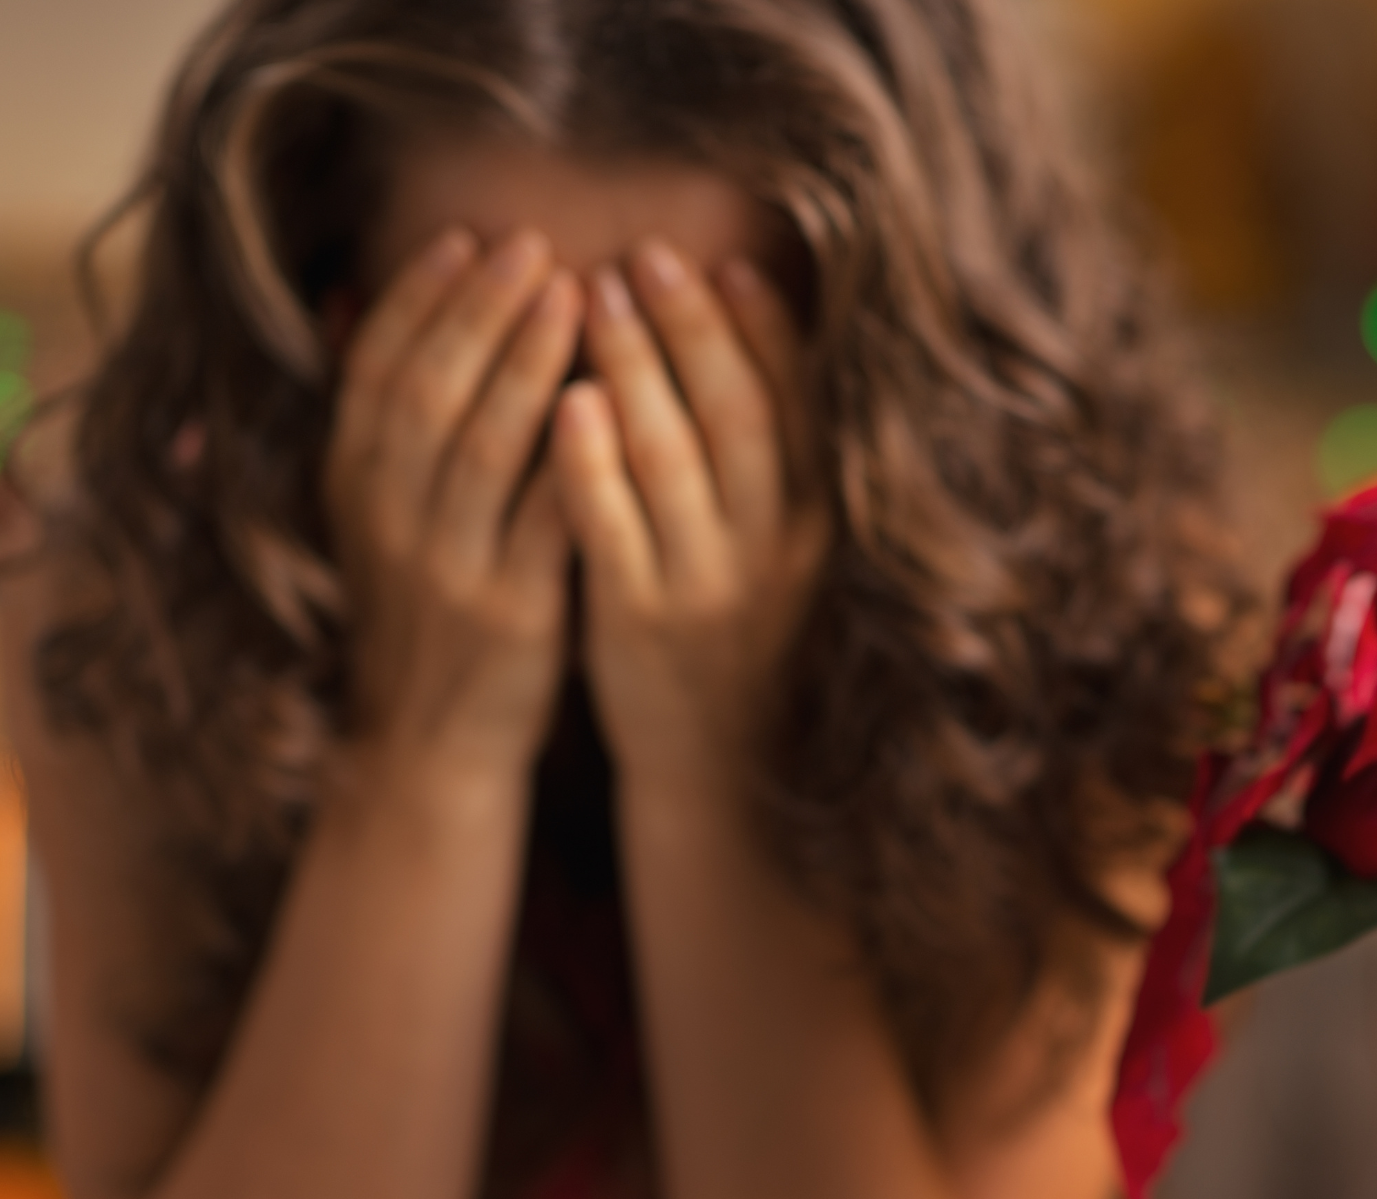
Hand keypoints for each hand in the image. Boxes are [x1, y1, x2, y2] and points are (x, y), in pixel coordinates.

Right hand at [323, 228, 581, 786]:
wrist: (429, 754)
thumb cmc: (421, 621)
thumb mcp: (372, 519)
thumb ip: (372, 418)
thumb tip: (351, 297)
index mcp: (353, 491)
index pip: (377, 372)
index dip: (421, 300)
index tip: (466, 238)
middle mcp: (391, 522)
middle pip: (431, 392)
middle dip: (481, 310)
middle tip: (533, 245)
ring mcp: (451, 568)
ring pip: (485, 444)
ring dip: (528, 361)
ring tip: (574, 293)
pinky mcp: (515, 614)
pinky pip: (547, 519)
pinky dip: (574, 456)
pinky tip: (609, 401)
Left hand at [550, 239, 823, 795]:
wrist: (713, 764)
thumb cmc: (727, 634)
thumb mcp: (771, 549)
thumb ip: (762, 463)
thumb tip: (740, 340)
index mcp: (810, 524)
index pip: (796, 409)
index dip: (764, 332)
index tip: (725, 263)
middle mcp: (771, 550)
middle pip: (738, 416)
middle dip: (692, 327)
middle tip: (646, 256)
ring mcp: (709, 587)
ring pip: (679, 458)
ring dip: (637, 366)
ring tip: (594, 295)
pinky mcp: (642, 622)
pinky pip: (616, 528)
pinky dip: (593, 462)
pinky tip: (567, 401)